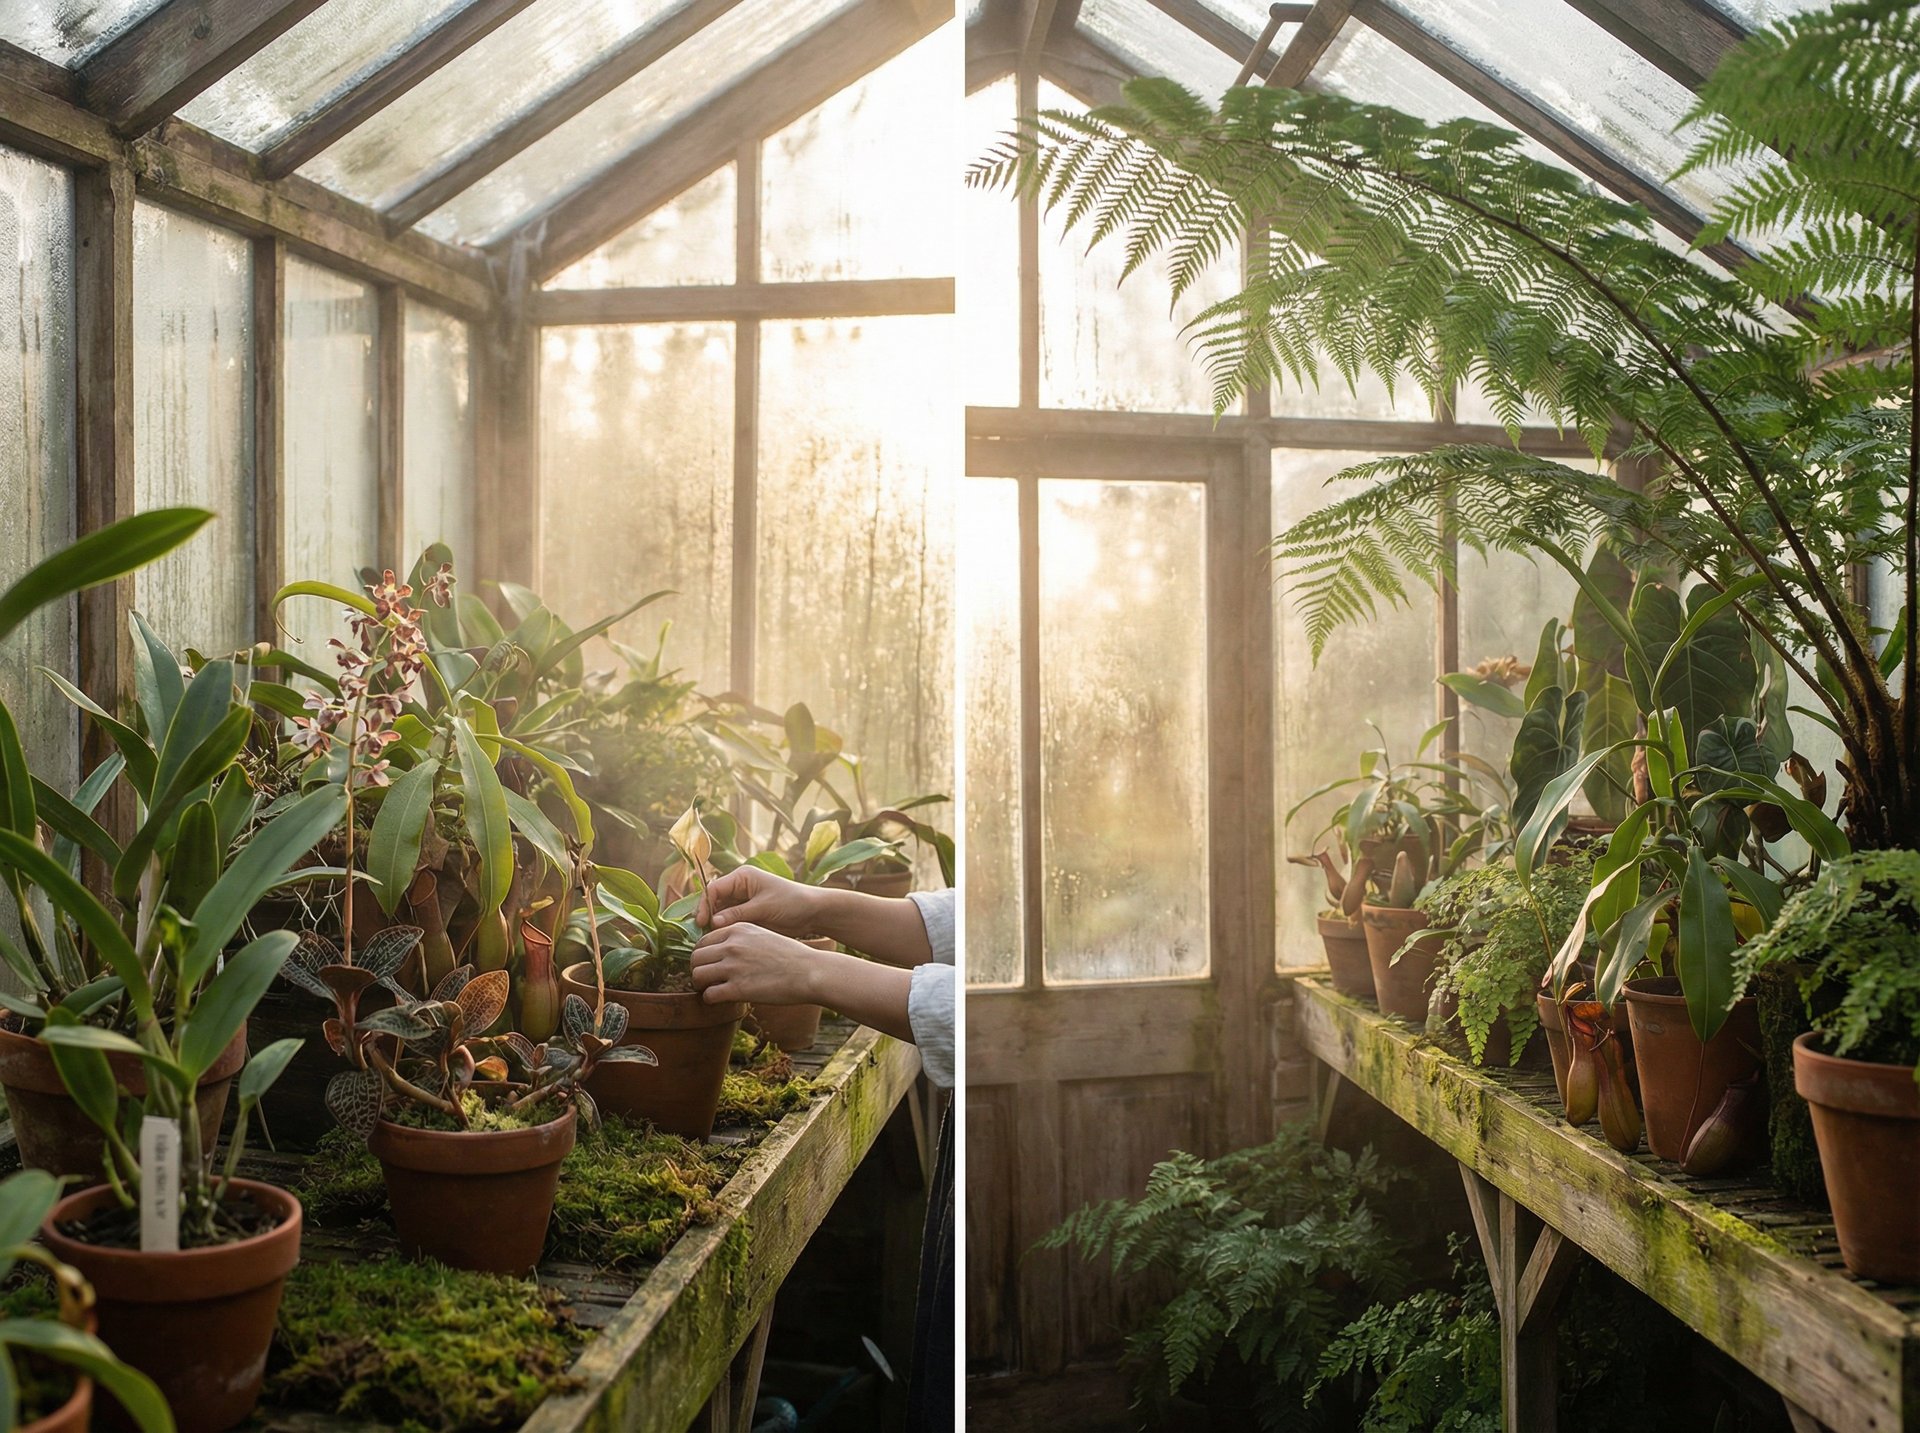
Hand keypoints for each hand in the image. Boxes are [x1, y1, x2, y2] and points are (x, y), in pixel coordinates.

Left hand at [690, 923, 825, 1005]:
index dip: (704, 955)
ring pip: (697, 976)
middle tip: (707, 979)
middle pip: (696, 958)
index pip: (703, 941)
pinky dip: (711, 999)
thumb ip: (740, 940)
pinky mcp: (737, 989)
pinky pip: (709, 995)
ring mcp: (733, 967)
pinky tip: (721, 999)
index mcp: (737, 929)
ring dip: (702, 985)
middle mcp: (732, 945)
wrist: (809, 972)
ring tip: (712, 989)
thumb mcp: (762, 935)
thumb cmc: (790, 956)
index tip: (709, 965)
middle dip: (699, 970)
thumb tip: (722, 952)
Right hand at [697, 865, 822, 936]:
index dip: (704, 905)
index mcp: (742, 877)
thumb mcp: (763, 907)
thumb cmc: (791, 902)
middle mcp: (740, 887)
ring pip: (720, 913)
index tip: (701, 922)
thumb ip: (738, 914)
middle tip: (702, 935)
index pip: (714, 889)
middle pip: (714, 901)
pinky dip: (725, 930)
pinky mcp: (748, 915)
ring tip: (710, 941)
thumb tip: (713, 922)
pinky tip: (721, 942)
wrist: (812, 912)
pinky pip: (730, 922)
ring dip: (715, 925)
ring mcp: (743, 902)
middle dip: (707, 917)